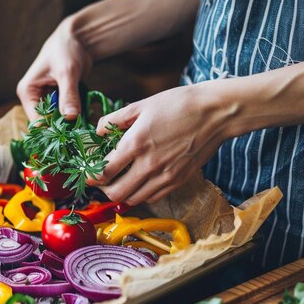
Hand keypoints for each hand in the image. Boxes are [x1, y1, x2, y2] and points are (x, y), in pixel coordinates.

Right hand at [16, 18, 91, 121]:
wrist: (77, 39)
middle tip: (80, 129)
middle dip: (62, 126)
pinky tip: (84, 115)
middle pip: (46, 122)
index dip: (51, 128)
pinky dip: (74, 115)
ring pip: (56, 119)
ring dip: (69, 121)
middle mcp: (34, 98)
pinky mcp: (57, 99)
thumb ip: (68, 95)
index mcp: (27, 91)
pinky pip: (64, 113)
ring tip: (84, 122)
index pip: (36, 119)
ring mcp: (46, 99)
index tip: (70, 132)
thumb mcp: (67, 73)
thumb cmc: (66, 49)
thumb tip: (70, 117)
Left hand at [87, 83, 230, 204]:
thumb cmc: (179, 104)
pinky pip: (152, 197)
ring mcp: (165, 176)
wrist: (216, 113)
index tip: (86, 174)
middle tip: (101, 180)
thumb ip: (115, 120)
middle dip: (103, 190)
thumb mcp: (141, 105)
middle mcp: (149, 165)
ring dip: (121, 194)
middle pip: (116, 193)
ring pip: (133, 199)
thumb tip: (98, 131)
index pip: (104, 172)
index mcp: (136, 144)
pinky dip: (140, 194)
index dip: (90, 177)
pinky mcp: (178, 181)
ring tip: (118, 181)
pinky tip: (138, 181)